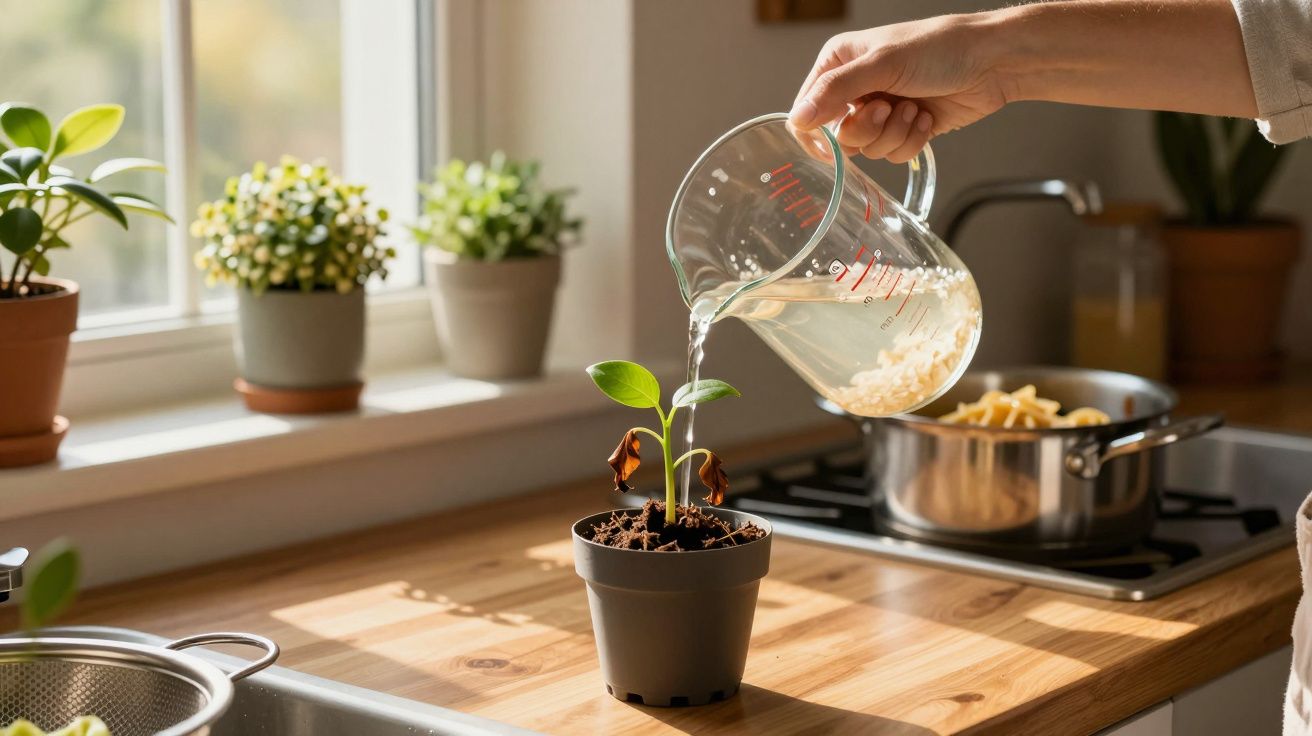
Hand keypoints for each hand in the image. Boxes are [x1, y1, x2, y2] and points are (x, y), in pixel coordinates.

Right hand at [791, 14, 1009, 162]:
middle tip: (888, 107)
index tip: (835, 142)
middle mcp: (855, 88)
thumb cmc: (939, 48)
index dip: (817, 131)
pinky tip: (926, 117)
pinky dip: (911, 141)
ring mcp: (880, 110)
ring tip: (915, 107)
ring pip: (867, 149)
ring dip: (894, 133)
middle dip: (868, 128)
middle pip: (838, 136)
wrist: (991, 63)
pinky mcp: (903, 129)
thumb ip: (835, 91)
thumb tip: (798, 119)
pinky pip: (892, 154)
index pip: (806, 109)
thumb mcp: (881, 65)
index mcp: (839, 63)